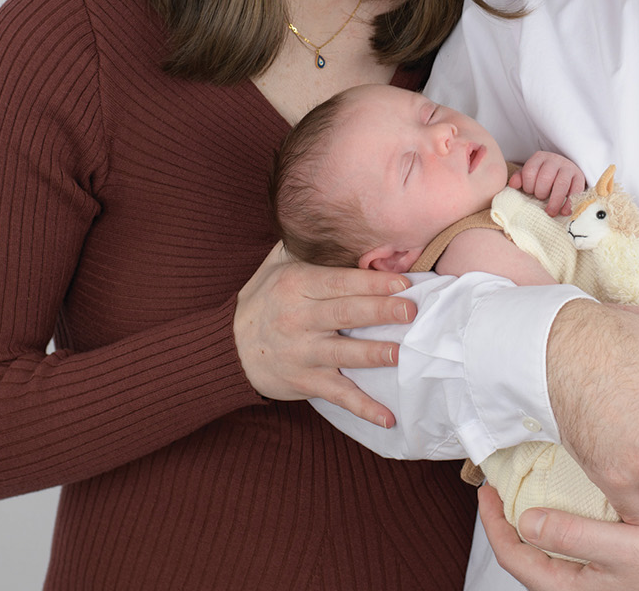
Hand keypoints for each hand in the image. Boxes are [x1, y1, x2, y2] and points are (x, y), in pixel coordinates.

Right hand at [233, 241, 416, 426]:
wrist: (226, 350)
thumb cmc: (261, 301)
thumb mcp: (274, 266)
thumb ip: (304, 245)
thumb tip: (336, 220)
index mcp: (297, 285)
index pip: (339, 282)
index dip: (372, 282)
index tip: (403, 283)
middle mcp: (299, 318)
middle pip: (345, 313)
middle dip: (380, 311)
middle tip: (411, 311)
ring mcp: (302, 353)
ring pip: (343, 353)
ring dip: (374, 354)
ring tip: (401, 353)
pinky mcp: (304, 382)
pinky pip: (338, 395)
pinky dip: (364, 408)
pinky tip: (389, 417)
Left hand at [478, 486, 638, 590]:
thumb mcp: (624, 548)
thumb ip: (574, 536)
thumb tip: (525, 520)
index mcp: (572, 588)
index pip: (514, 556)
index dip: (495, 522)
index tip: (487, 489)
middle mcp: (578, 585)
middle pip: (526, 552)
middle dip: (511, 515)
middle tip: (504, 481)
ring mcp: (593, 576)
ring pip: (549, 545)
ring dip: (536, 514)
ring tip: (530, 482)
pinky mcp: (609, 564)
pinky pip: (572, 539)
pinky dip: (562, 516)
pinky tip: (570, 492)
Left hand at [509, 151, 585, 214]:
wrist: (564, 170)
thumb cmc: (543, 175)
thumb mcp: (530, 174)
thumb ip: (520, 178)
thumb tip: (513, 185)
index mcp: (539, 158)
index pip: (530, 171)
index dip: (528, 186)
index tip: (529, 193)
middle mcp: (554, 160)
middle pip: (545, 177)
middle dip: (541, 193)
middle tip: (540, 200)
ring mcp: (568, 167)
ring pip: (561, 184)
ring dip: (555, 201)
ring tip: (551, 212)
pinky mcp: (579, 176)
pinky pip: (576, 190)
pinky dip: (570, 203)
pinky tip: (564, 212)